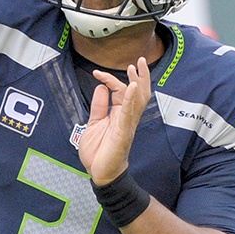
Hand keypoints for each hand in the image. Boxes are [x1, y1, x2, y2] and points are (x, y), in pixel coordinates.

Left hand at [78, 57, 150, 184]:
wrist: (100, 172)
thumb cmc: (98, 151)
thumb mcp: (93, 123)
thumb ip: (99, 106)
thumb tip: (101, 87)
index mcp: (119, 114)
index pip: (119, 91)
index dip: (110, 79)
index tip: (97, 73)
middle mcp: (126, 117)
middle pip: (138, 93)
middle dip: (140, 76)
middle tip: (141, 60)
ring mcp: (126, 124)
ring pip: (137, 101)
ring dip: (138, 83)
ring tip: (138, 68)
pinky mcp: (124, 132)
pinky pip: (129, 114)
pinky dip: (131, 100)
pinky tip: (133, 88)